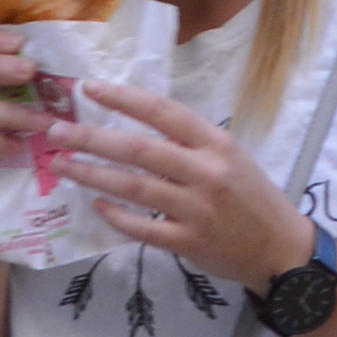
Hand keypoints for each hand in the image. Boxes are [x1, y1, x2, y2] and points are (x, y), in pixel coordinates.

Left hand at [55, 78, 312, 292]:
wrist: (280, 248)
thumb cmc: (251, 197)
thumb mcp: (230, 156)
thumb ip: (189, 142)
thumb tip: (135, 122)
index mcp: (216, 143)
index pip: (163, 112)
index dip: (124, 98)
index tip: (89, 88)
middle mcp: (206, 173)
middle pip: (138, 149)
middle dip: (92, 138)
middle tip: (57, 132)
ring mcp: (196, 209)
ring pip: (133, 188)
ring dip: (92, 174)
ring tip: (63, 165)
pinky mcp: (189, 242)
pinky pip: (142, 227)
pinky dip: (116, 215)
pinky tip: (95, 204)